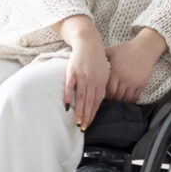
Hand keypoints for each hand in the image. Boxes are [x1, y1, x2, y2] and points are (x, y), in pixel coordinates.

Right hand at [58, 15, 109, 130]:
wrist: (88, 43)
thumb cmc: (96, 59)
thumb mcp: (104, 73)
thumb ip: (101, 86)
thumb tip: (98, 102)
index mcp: (101, 82)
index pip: (97, 102)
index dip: (93, 114)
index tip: (89, 124)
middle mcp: (92, 80)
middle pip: (89, 102)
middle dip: (86, 116)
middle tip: (83, 128)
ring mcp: (82, 76)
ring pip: (80, 97)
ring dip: (78, 111)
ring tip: (77, 122)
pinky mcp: (72, 71)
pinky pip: (69, 86)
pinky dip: (67, 96)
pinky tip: (66, 106)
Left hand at [104, 28, 167, 102]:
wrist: (145, 48)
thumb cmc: (127, 49)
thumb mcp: (112, 51)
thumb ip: (101, 56)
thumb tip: (89, 58)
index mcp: (116, 71)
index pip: (108, 90)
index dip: (106, 95)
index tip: (104, 96)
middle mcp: (125, 78)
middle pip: (116, 96)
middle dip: (112, 100)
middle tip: (110, 101)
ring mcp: (134, 82)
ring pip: (125, 99)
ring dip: (121, 101)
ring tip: (117, 101)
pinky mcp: (142, 84)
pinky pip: (135, 97)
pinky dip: (130, 101)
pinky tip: (126, 99)